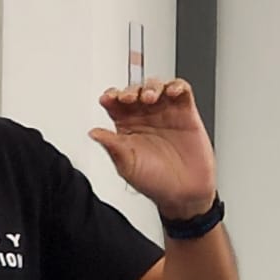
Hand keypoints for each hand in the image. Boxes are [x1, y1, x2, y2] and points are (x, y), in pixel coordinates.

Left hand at [89, 77, 216, 219]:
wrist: (184, 194)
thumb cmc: (155, 182)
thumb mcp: (127, 165)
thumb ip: (112, 146)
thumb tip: (93, 133)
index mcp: (127, 127)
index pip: (115, 103)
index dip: (110, 96)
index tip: (108, 98)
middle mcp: (145, 117)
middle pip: (135, 90)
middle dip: (130, 90)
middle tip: (129, 98)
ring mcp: (166, 113)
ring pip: (157, 86)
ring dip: (152, 86)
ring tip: (150, 97)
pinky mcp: (186, 114)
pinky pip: (183, 91)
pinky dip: (178, 86)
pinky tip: (172, 92)